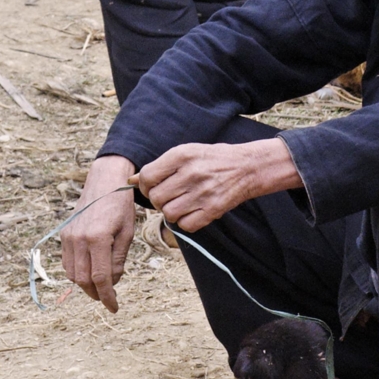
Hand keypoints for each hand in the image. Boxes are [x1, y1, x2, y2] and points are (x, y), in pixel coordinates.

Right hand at [62, 156, 137, 311]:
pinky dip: (77, 273)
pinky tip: (90, 273)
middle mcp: (78, 239)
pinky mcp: (64, 235)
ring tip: (101, 286)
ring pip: (72, 274)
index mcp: (98, 238)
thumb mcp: (127, 233)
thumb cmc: (120, 207)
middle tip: (109, 299)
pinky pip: (67, 262)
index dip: (107, 296)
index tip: (114, 308)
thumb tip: (111, 283)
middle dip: (96, 293)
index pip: (100, 277)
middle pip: (84, 279)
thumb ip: (118, 259)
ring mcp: (68, 237)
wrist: (104, 183)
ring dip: (86, 285)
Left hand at [135, 137, 301, 233]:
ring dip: (171, 211)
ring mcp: (203, 193)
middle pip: (155, 198)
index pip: (147, 177)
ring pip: (168, 213)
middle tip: (169, 196)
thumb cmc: (213, 159)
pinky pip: (185, 225)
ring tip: (181, 204)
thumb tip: (131, 180)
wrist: (247, 167)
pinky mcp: (213, 209)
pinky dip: (185, 222)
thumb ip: (160, 166)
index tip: (152, 187)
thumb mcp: (186, 153)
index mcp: (182, 155)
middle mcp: (192, 173)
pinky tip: (192, 212)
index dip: (144, 185)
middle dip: (158, 200)